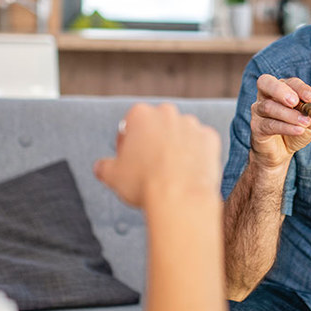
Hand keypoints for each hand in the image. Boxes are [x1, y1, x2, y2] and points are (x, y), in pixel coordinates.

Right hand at [93, 103, 221, 208]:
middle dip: (153, 141)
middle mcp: (167, 113)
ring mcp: (191, 124)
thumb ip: (103, 166)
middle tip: (149, 166)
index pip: (130, 125)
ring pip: (180, 133)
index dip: (127, 144)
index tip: (128, 160)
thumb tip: (100, 167)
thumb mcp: (112, 176)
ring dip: (176, 147)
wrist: (180, 197)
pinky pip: (201, 144)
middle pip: (157, 126)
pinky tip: (188, 172)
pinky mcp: (210, 138)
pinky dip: (196, 155)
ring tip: (171, 173)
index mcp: (140, 114)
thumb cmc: (144, 184)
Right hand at [248, 74, 310, 169]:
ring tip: (305, 122)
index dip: (300, 88)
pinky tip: (298, 130)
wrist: (281, 152)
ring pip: (268, 107)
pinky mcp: (256, 127)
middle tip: (295, 101)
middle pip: (265, 82)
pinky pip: (269, 125)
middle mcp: (266, 96)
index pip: (289, 82)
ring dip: (289, 115)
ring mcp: (259, 111)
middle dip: (280, 90)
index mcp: (281, 89)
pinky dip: (286, 127)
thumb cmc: (294, 131)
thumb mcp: (310, 122)